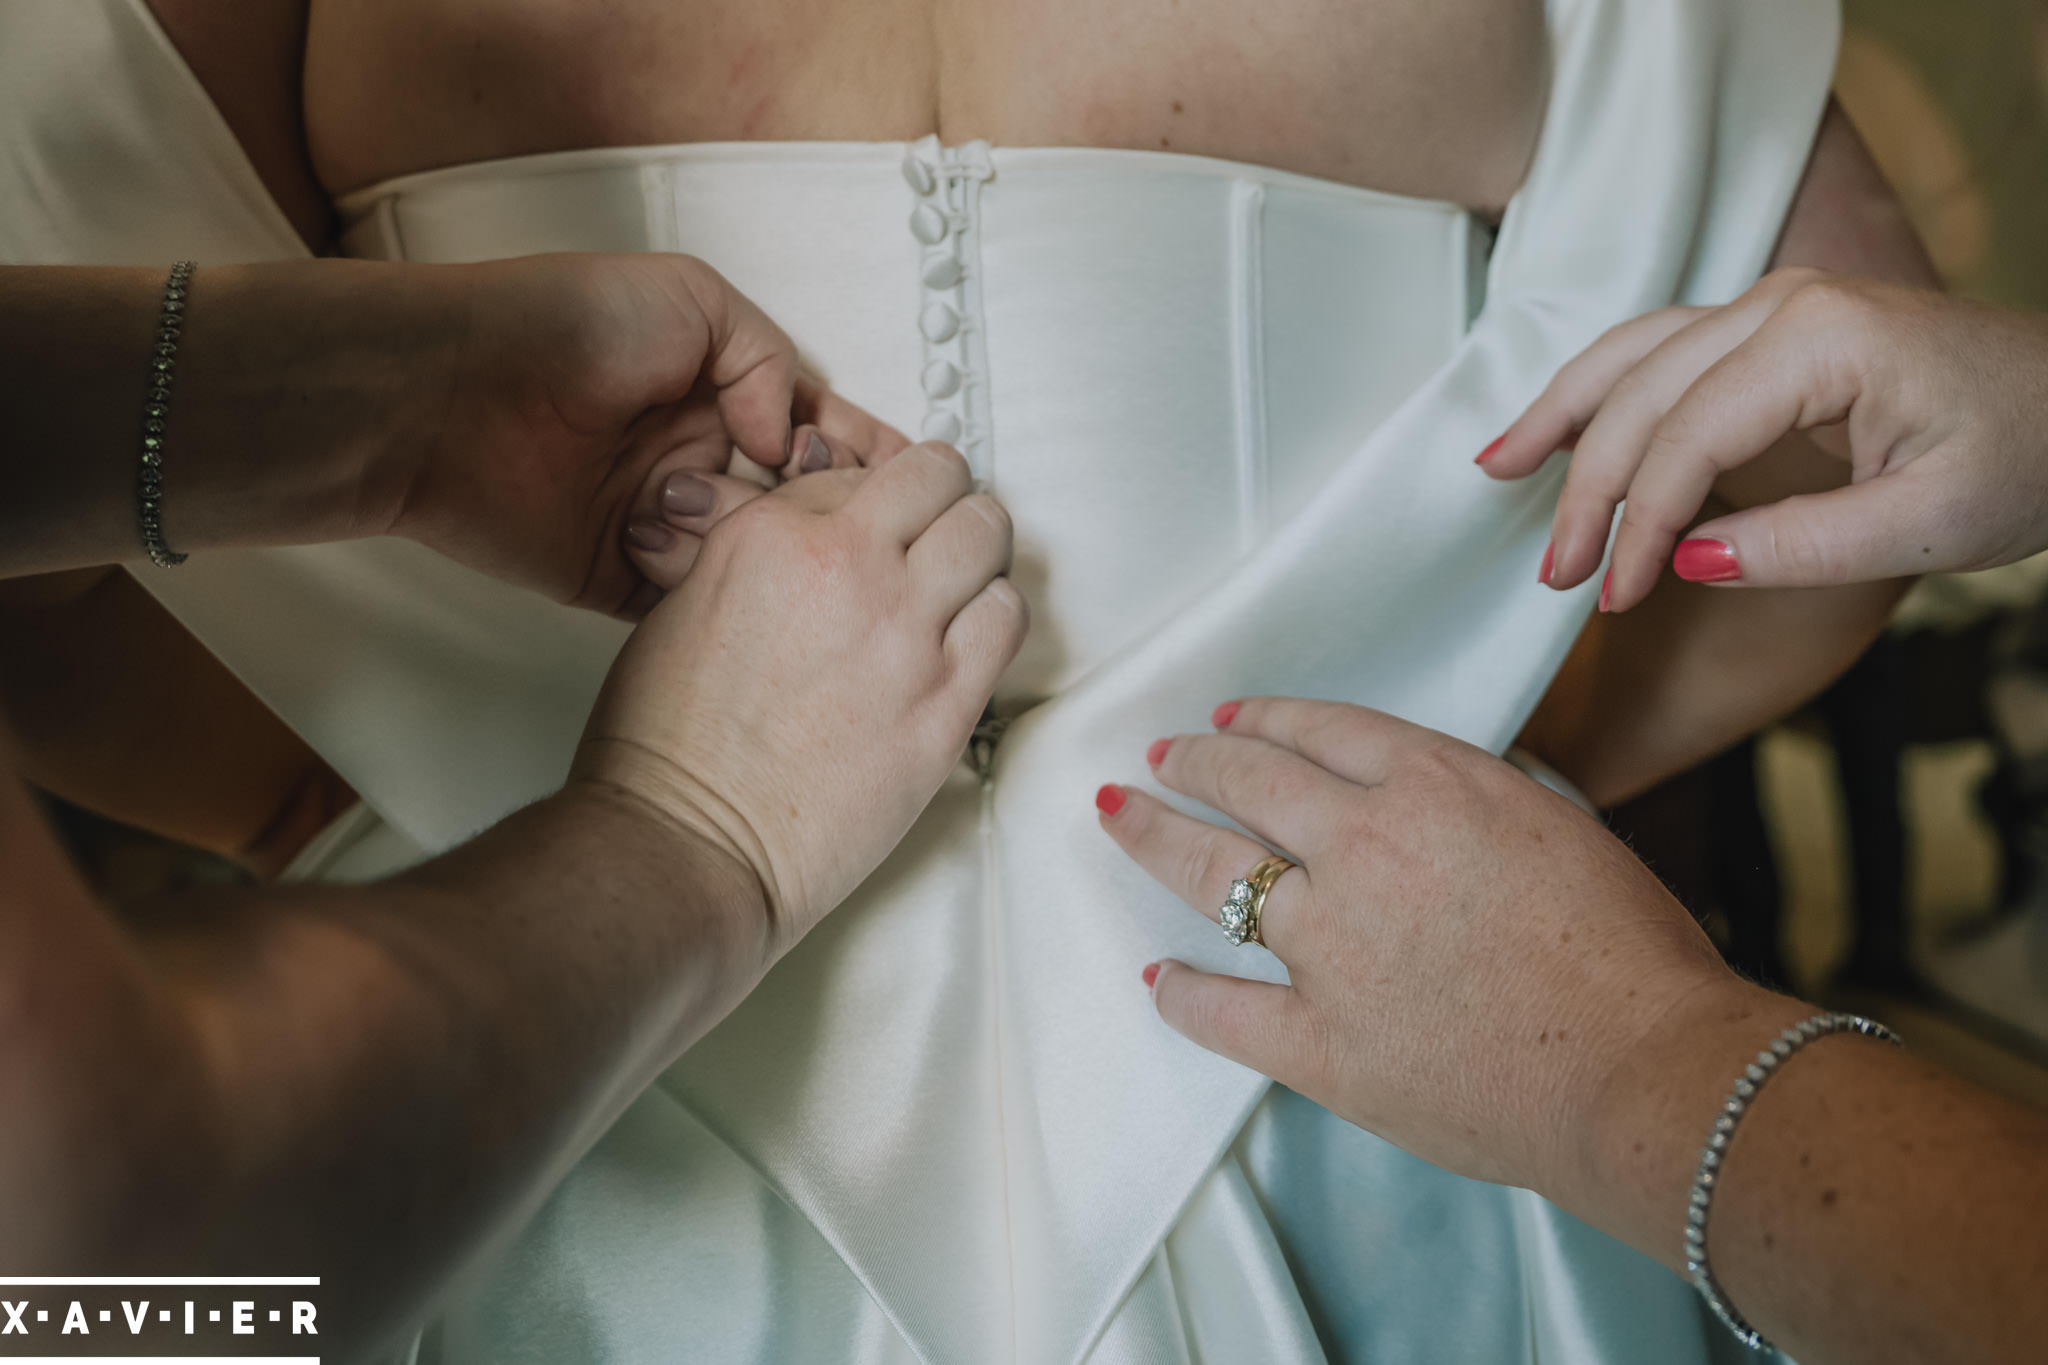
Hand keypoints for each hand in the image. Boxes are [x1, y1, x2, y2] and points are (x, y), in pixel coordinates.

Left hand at [393, 253, 905, 616]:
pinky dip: (727, 607)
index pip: (821, 430)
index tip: (914, 481)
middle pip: (800, 505)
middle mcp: (700, 459)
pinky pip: (696, 605)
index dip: (869, 456)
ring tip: (802, 556)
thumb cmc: (557, 325)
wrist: (450, 394)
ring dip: (784, 560)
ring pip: (759, 561)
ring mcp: (666, 522)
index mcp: (721, 392)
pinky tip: (759, 601)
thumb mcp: (692, 298)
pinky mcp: (625, 578)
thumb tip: (796, 443)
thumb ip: (766, 361)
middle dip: (840, 518)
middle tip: (866, 529)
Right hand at [574, 443, 1026, 953]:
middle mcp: (847, 567)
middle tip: (931, 536)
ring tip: (955, 588)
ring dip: (975, 553)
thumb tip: (817, 541)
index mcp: (771, 534)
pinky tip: (964, 639)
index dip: (870, 502)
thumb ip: (761, 555)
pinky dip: (993, 614)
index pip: (858, 472)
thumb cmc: (669, 743)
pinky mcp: (945, 702)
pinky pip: (1006, 616)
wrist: (691, 840)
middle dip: (938, 500)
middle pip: (940, 478)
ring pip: (987, 534)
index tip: (873, 531)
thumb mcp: (686, 604)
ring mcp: (904, 634)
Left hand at [1097, 698, 1740, 1193]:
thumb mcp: (1558, 822)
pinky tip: (1160, 978)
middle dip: (1192, 761)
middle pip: (1247, 781)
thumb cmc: (1628, 950)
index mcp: (1430, 785)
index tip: (1227, 718)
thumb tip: (1423, 794)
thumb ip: (1473, 797)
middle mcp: (1363, 848)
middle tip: (1158, 756)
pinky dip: (1184, 993)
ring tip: (1118, 814)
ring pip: (1212, 874)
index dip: (1261, 719)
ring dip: (1155, 836)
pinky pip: (1223, 1010)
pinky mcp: (1321, 1040)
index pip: (1317, 731)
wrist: (1642, 1068)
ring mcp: (1331, 946)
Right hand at [1479, 269, 2047, 611]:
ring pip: (1631, 355)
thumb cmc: (2029, 456)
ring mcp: (1772, 305)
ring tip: (1493, 469)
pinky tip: (1553, 429)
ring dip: (1562, 418)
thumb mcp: (1930, 524)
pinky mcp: (1769, 327)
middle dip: (1588, 490)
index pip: (1688, 438)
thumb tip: (1684, 564)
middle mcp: (1782, 303)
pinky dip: (1598, 392)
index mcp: (1822, 340)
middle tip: (1557, 577)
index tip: (1617, 600)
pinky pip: (1659, 351)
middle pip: (1641, 394)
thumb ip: (1800, 546)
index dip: (1639, 525)